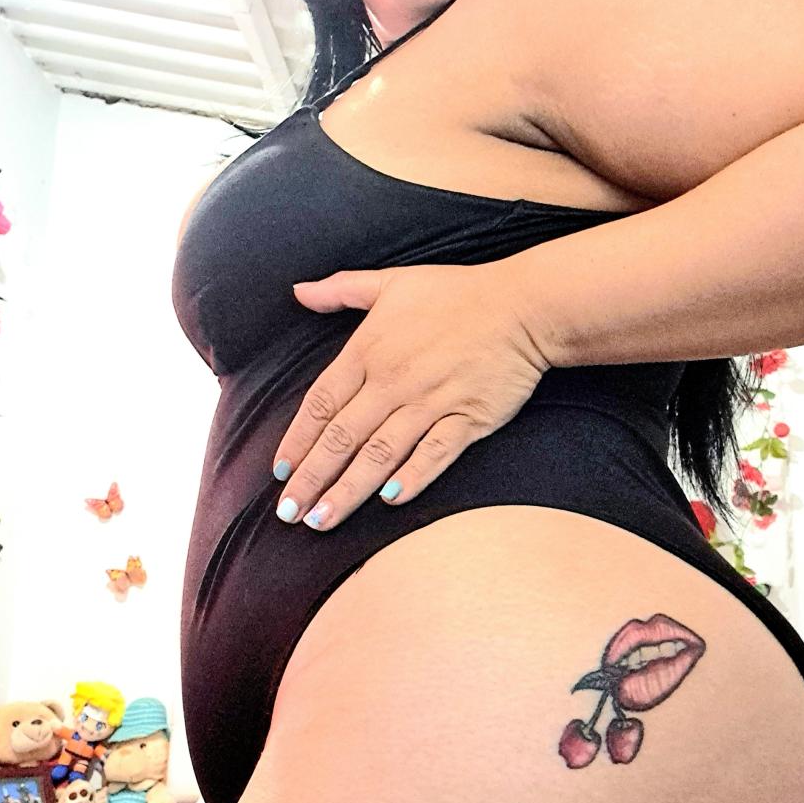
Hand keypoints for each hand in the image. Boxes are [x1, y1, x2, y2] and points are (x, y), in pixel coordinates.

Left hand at [273, 261, 549, 530]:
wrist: (523, 305)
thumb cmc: (456, 293)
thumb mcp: (392, 281)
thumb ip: (341, 290)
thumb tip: (298, 292)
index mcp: (369, 351)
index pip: (321, 403)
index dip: (297, 440)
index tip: (280, 472)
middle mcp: (393, 381)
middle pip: (342, 438)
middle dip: (312, 479)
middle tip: (288, 514)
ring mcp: (431, 402)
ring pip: (380, 453)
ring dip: (348, 490)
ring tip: (323, 521)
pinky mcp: (468, 418)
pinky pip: (434, 453)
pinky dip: (412, 477)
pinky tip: (390, 500)